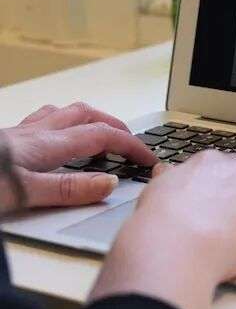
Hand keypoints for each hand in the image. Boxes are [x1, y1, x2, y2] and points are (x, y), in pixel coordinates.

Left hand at [0, 103, 155, 208]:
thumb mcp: (24, 194)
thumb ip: (68, 189)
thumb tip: (110, 183)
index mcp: (48, 144)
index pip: (103, 136)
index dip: (131, 146)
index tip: (149, 159)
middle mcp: (37, 132)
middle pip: (88, 116)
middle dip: (116, 128)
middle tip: (131, 146)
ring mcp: (20, 133)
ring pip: (65, 114)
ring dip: (90, 121)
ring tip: (100, 138)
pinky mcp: (6, 139)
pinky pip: (43, 120)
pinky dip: (62, 124)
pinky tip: (58, 138)